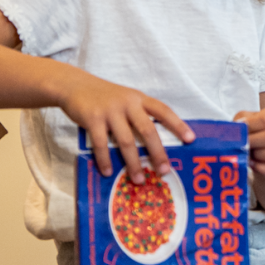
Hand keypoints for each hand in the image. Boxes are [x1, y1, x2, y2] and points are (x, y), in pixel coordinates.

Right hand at [59, 72, 192, 182]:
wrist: (74, 85)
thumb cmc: (105, 97)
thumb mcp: (126, 99)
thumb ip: (139, 114)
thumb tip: (153, 145)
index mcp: (140, 99)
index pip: (164, 111)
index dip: (178, 125)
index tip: (190, 139)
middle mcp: (128, 103)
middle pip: (148, 130)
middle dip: (157, 152)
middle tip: (164, 170)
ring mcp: (110, 111)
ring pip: (126, 141)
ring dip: (133, 163)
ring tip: (139, 179)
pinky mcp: (92, 118)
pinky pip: (100, 144)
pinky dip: (105, 160)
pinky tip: (108, 172)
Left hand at [234, 107, 264, 177]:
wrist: (260, 146)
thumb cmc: (251, 131)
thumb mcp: (244, 121)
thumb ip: (240, 123)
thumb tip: (238, 129)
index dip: (251, 125)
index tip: (241, 129)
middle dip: (253, 142)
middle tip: (242, 144)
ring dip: (259, 155)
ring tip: (249, 154)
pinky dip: (263, 169)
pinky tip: (253, 164)